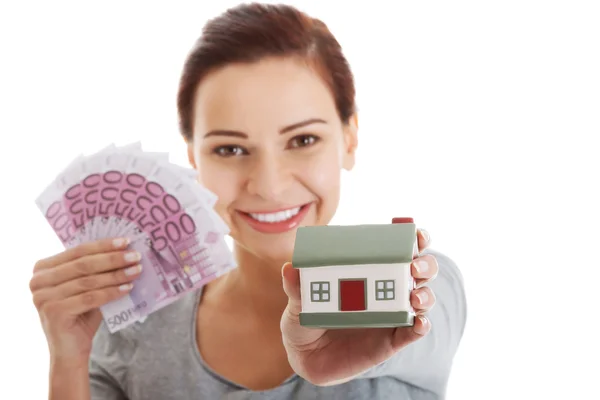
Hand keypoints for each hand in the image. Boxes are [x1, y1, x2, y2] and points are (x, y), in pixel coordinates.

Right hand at [29, 238, 141, 367]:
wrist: (71, 350)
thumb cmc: (81, 315)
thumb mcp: (85, 286)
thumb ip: (95, 268)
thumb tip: (124, 248)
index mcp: (42, 268)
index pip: (77, 250)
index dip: (103, 245)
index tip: (127, 241)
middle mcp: (37, 281)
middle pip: (83, 264)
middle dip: (113, 259)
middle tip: (136, 256)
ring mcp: (43, 297)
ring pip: (88, 281)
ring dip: (116, 275)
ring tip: (136, 271)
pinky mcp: (54, 312)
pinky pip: (90, 297)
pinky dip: (112, 292)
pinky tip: (128, 288)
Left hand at [280, 227, 437, 385]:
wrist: (305, 357)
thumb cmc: (305, 318)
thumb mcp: (298, 302)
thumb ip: (297, 287)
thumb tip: (291, 268)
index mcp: (368, 270)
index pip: (399, 248)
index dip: (413, 238)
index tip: (414, 232)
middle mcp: (387, 289)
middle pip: (421, 271)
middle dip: (425, 264)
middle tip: (414, 266)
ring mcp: (392, 314)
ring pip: (423, 299)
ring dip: (425, 295)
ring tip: (414, 297)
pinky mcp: (392, 340)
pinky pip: (414, 332)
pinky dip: (421, 326)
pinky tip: (418, 323)